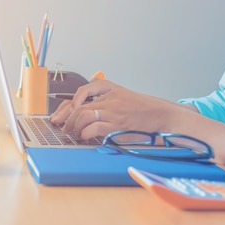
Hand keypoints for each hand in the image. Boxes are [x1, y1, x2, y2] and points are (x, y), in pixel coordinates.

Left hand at [49, 80, 188, 139]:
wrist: (164, 115)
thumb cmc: (144, 110)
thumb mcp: (124, 97)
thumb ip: (106, 100)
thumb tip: (82, 113)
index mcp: (111, 88)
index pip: (82, 92)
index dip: (67, 104)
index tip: (60, 114)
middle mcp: (110, 97)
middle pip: (78, 105)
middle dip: (65, 117)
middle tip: (61, 127)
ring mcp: (113, 110)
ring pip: (83, 115)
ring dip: (74, 126)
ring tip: (73, 133)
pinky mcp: (117, 124)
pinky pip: (93, 127)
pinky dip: (84, 133)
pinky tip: (83, 136)